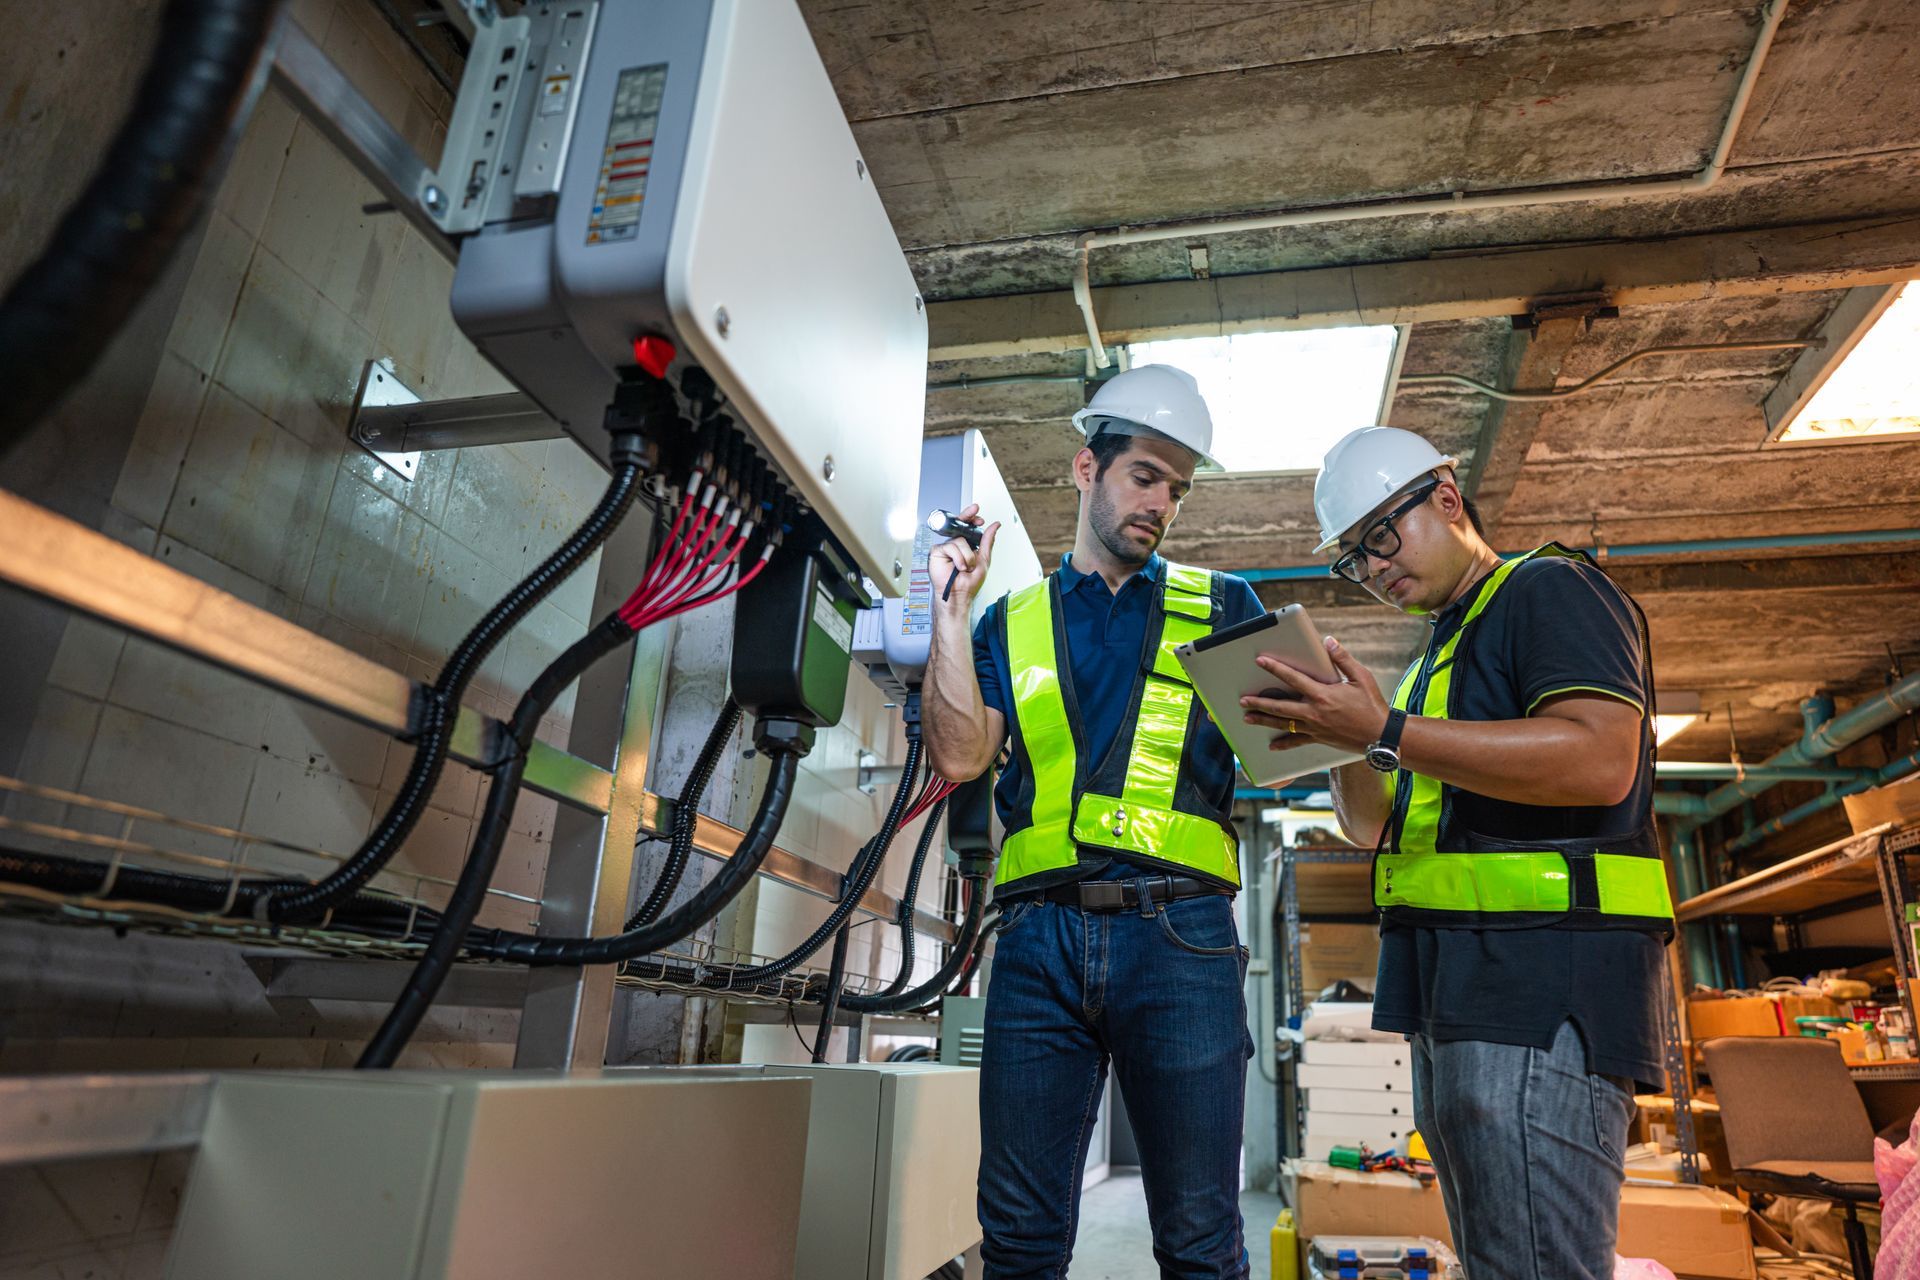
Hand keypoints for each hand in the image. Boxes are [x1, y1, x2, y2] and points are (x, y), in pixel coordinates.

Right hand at [928, 503, 999, 612]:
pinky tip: (957, 567)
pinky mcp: (937, 552)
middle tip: (974, 511)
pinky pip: (950, 547)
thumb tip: (995, 526)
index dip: (972, 518)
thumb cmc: (969, 583)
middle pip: (960, 526)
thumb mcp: (984, 559)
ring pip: (959, 540)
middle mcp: (955, 545)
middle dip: (967, 516)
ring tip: (965, 567)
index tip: (980, 517)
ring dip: (967, 556)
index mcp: (966, 546)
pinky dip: (958, 558)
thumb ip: (987, 541)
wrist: (959, 595)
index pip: (968, 528)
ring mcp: (946, 548)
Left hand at [1239, 636, 1390, 753]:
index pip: (1293, 678)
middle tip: (1242, 699)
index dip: (1275, 668)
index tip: (1261, 661)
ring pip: (1283, 724)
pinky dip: (1283, 744)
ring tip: (1247, 718)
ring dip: (1264, 720)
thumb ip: (1343, 659)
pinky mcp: (1319, 738)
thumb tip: (1328, 641)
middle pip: (1280, 706)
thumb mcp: (1361, 677)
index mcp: (1323, 695)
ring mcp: (1315, 727)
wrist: (1382, 736)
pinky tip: (1271, 746)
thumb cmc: (1372, 705)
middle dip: (1259, 702)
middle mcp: (1314, 712)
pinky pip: (1297, 741)